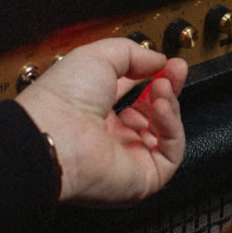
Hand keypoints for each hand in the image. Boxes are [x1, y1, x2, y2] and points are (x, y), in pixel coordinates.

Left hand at [16, 38, 187, 206]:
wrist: (54, 133)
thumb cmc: (62, 98)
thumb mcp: (98, 57)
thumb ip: (132, 53)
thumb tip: (158, 59)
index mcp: (94, 111)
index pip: (133, 94)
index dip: (151, 76)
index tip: (166, 62)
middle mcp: (110, 137)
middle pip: (152, 114)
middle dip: (167, 89)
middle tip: (176, 70)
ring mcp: (126, 158)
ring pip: (164, 134)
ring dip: (170, 105)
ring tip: (163, 86)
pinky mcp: (141, 179)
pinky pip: (170, 153)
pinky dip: (172, 127)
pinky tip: (162, 107)